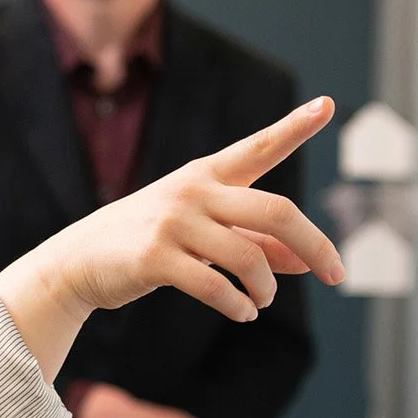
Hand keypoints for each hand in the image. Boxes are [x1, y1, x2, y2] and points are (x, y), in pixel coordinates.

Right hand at [0, 97, 343, 379]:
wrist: (79, 261)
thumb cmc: (149, 242)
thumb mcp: (204, 235)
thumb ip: (256, 243)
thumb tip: (305, 261)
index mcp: (207, 175)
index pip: (259, 147)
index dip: (294, 128)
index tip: (326, 105)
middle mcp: (194, 191)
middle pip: (275, 210)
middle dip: (314, 244)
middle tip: (338, 274)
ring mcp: (172, 222)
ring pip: (249, 256)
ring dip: (267, 287)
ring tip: (263, 301)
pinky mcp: (154, 258)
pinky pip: (215, 286)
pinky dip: (239, 305)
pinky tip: (244, 312)